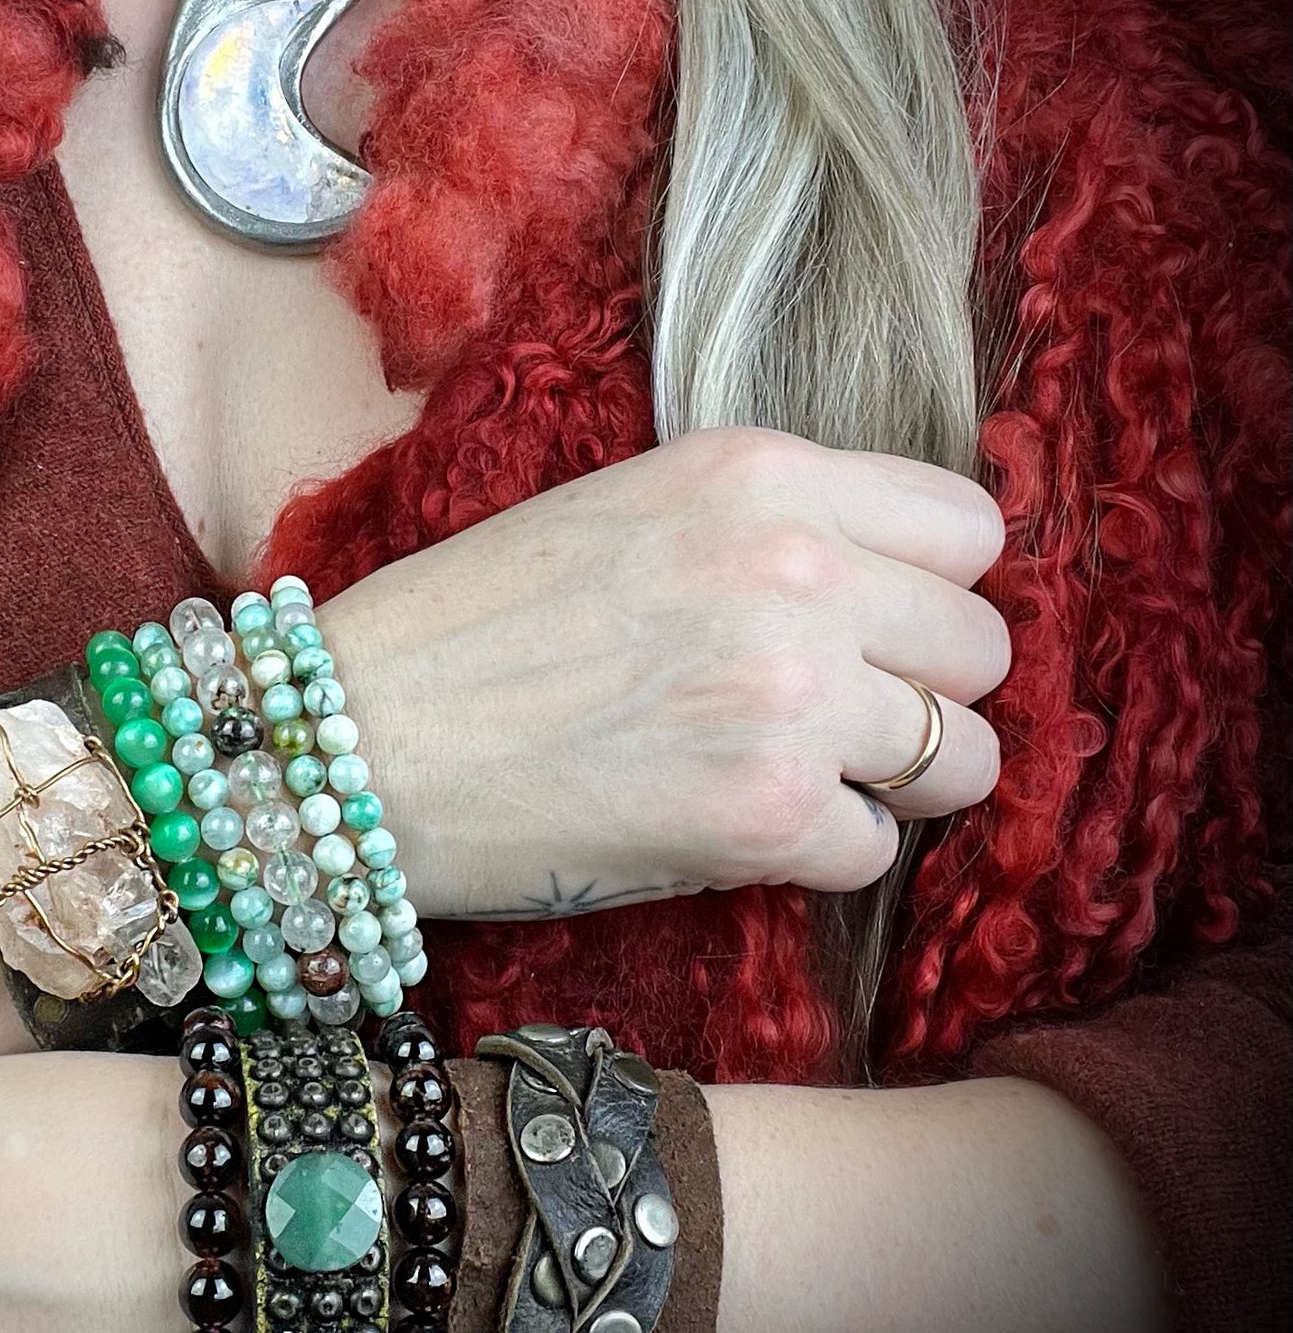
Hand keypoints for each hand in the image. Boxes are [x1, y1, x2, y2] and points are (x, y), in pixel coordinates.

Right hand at [321, 426, 1007, 914]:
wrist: (350, 741)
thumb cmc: (467, 629)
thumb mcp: (629, 509)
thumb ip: (766, 526)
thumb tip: (893, 587)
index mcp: (758, 474)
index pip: (969, 530)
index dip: (929, 592)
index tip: (877, 630)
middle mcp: (794, 568)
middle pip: (981, 649)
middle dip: (922, 696)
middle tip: (832, 722)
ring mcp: (789, 693)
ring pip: (964, 760)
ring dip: (889, 786)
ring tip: (790, 782)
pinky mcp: (765, 814)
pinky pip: (877, 853)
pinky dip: (816, 858)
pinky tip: (729, 833)